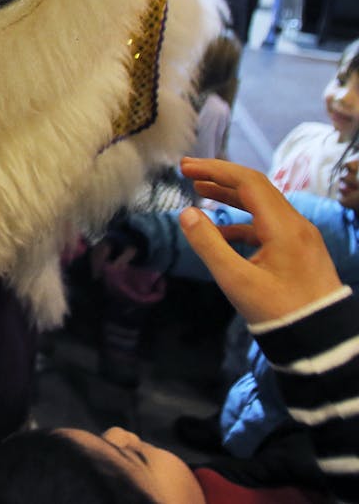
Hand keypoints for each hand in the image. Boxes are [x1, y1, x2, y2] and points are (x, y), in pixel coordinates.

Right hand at [179, 157, 342, 324]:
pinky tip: (222, 230)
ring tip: (201, 191)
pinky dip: (243, 220)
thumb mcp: (237, 280)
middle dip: (221, 177)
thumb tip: (186, 213)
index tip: (186, 168)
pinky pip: (268, 224)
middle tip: (188, 172)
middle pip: (257, 188)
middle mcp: (295, 224)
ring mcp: (300, 236)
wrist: (321, 338)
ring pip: (263, 205)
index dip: (215, 170)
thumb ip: (209, 245)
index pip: (248, 182)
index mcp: (283, 226)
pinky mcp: (300, 249)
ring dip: (231, 196)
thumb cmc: (277, 310)